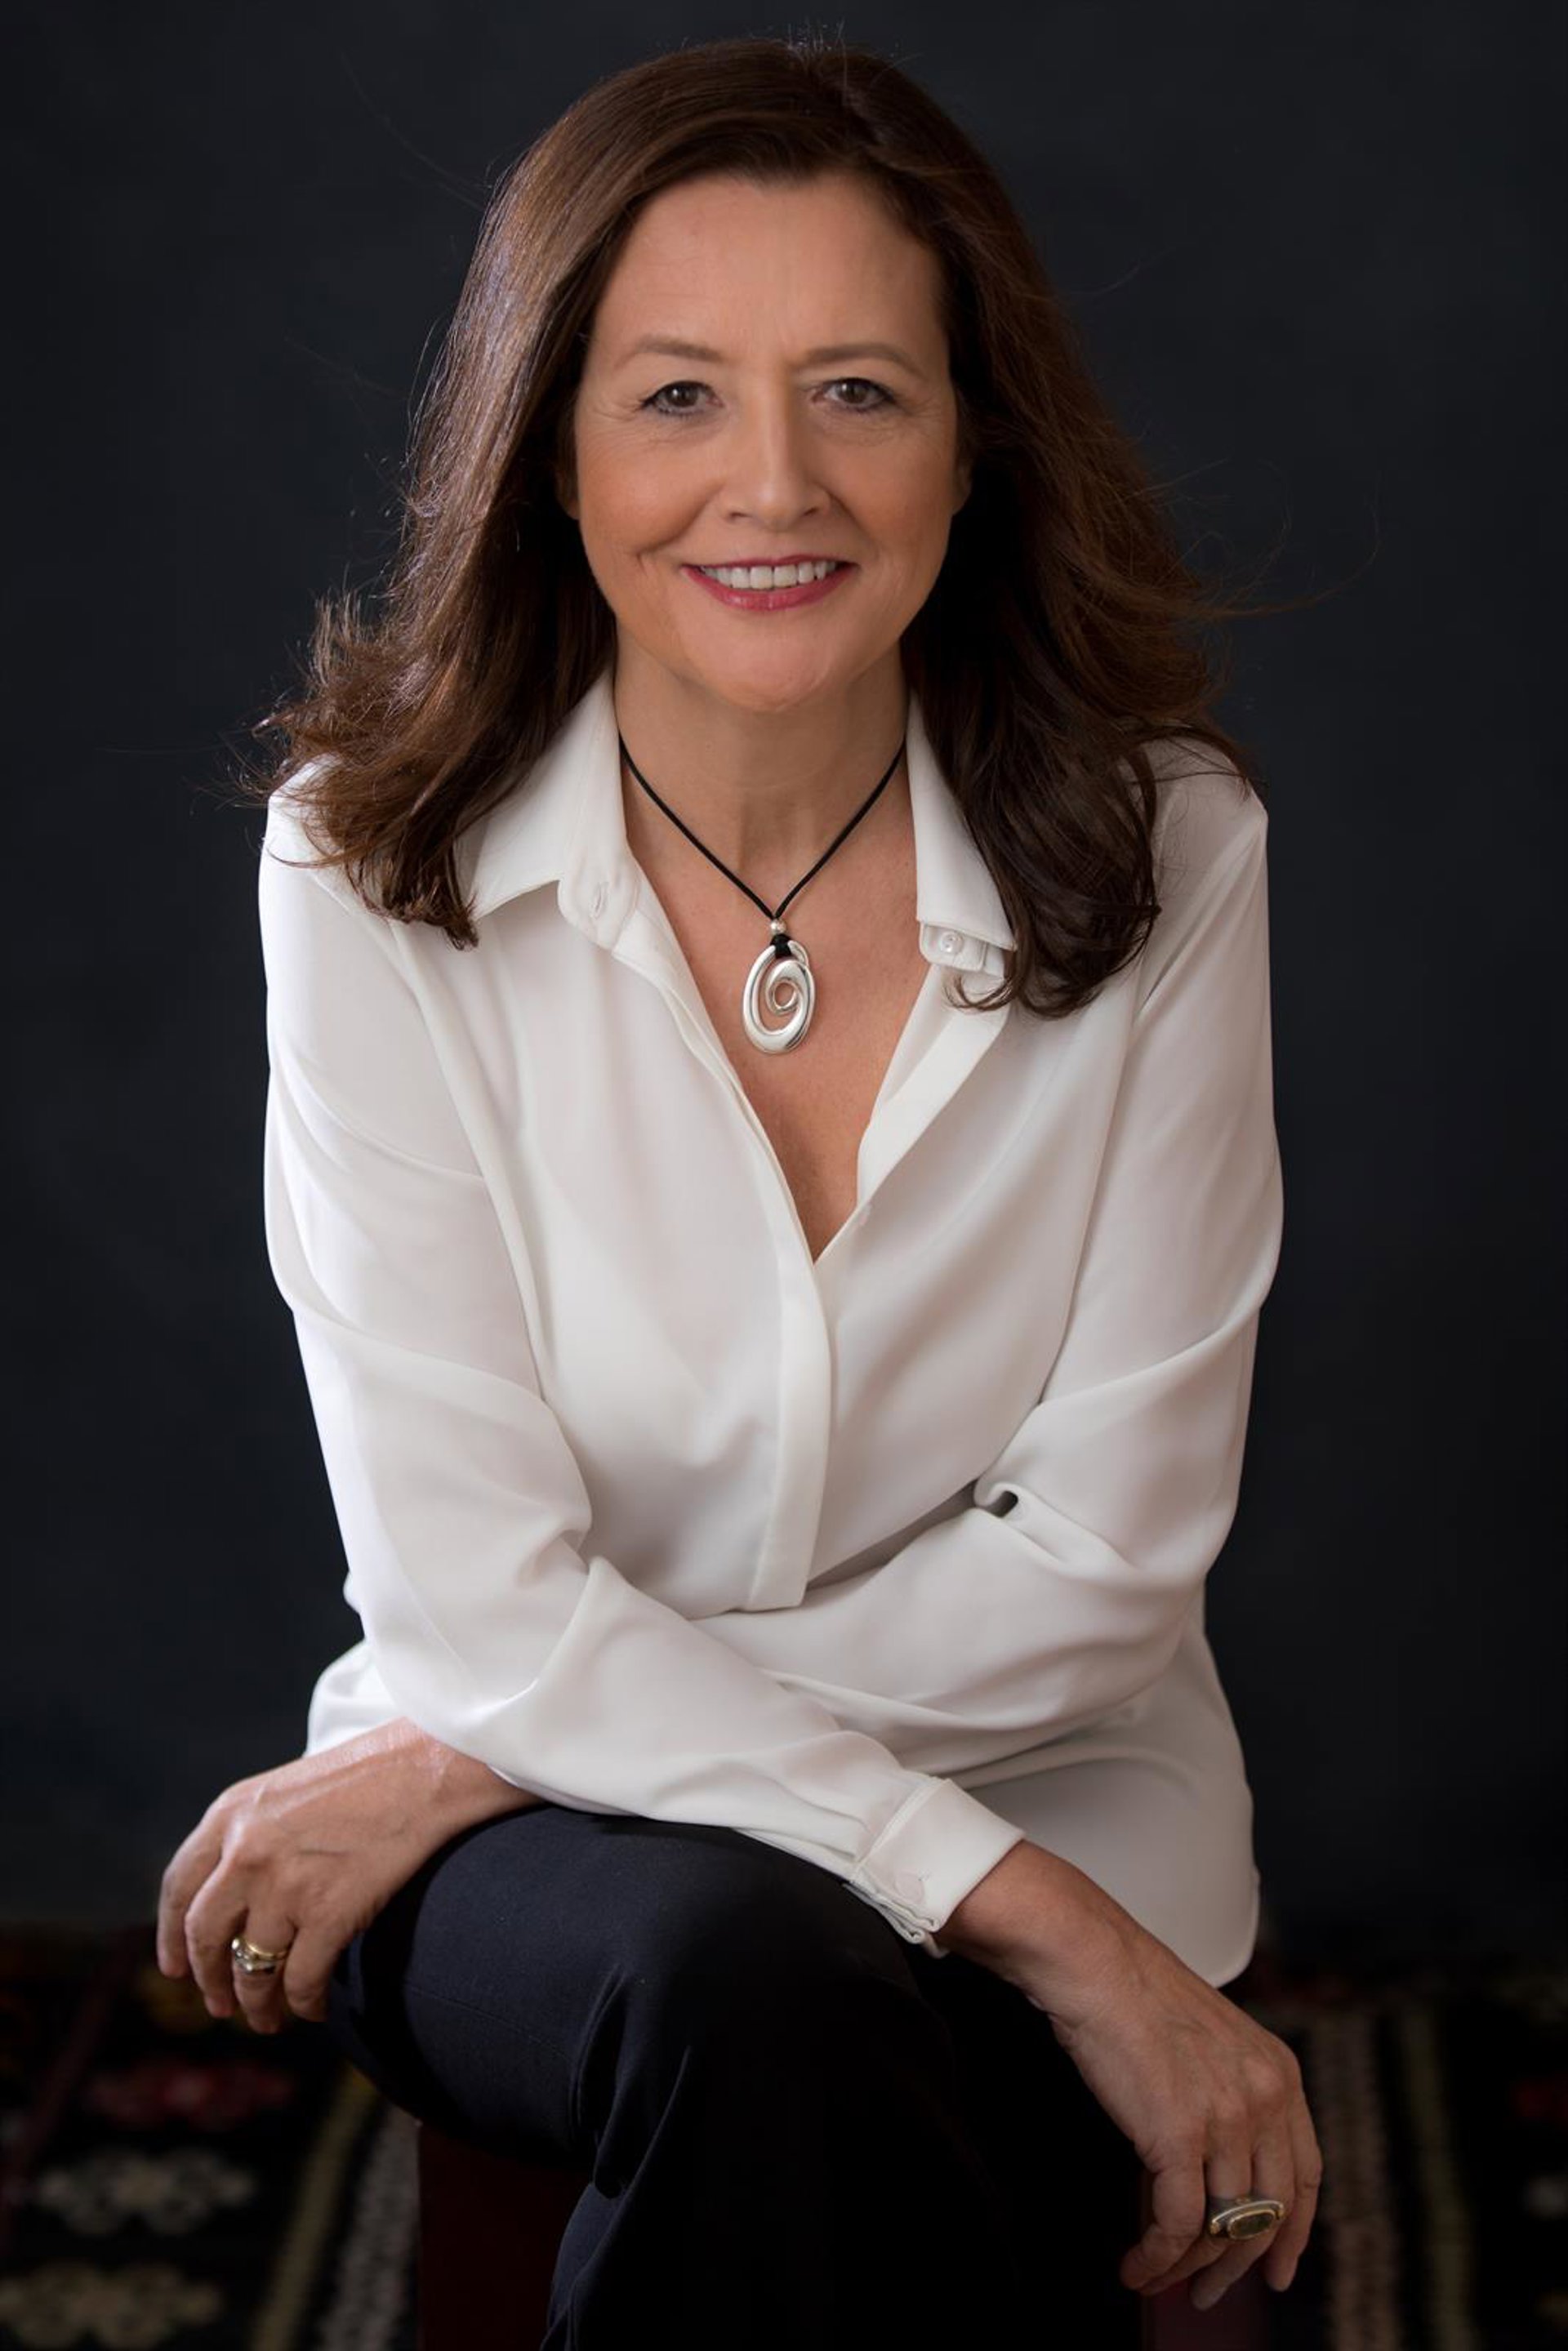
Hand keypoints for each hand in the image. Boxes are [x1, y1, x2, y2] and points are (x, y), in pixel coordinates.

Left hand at [157, 1717, 543, 2033]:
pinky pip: (300, 1980)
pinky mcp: (328, 1912)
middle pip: (204, 1936)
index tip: (175, 1969)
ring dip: (256, 2004)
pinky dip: (303, 2004)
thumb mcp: (289, 1790)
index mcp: (231, 1813)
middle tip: (220, 2006)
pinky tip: (314, 2008)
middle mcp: (245, 1851)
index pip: (177, 1886)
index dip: (170, 1936)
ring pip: (250, 1969)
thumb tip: (236, 1895)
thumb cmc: (372, 1772)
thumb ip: (253, 1833)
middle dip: (209, 1980)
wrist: (429, 1767)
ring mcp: (285, 1885)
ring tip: (268, 2020)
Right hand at [945, 1845, 1321, 2311]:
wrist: (1094, 1961)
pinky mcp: (1180, 2134)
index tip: (1276, 2270)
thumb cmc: (1135, 1993)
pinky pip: (1178, 2225)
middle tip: (1208, 2296)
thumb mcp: (1212, 2040)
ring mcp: (1227, 2117)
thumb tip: (1216, 2170)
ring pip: (1221, 2227)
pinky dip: (1157, 2258)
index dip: (1294, 2233)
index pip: (1306, 2176)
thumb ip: (1231, 2096)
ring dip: (1187, 2269)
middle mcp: (1265, 2097)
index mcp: (1280, 2072)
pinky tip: (1137, 2266)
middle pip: (1270, 2213)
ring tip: (1156, 2281)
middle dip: (1238, 2267)